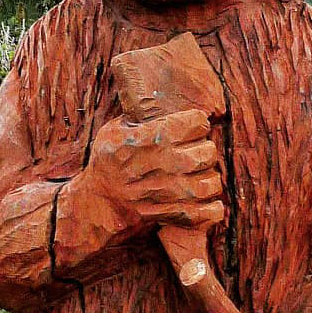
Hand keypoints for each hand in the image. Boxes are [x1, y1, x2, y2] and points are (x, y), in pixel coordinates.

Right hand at [84, 109, 223, 233]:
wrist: (99, 201)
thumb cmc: (109, 161)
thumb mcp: (116, 130)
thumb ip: (141, 116)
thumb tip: (164, 98)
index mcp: (150, 138)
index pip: (195, 123)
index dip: (197, 123)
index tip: (193, 127)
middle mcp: (161, 165)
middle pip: (207, 153)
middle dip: (206, 150)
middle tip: (198, 152)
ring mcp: (167, 193)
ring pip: (210, 183)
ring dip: (210, 179)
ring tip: (201, 175)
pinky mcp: (170, 215)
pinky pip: (206, 212)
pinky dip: (211, 208)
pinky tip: (206, 199)